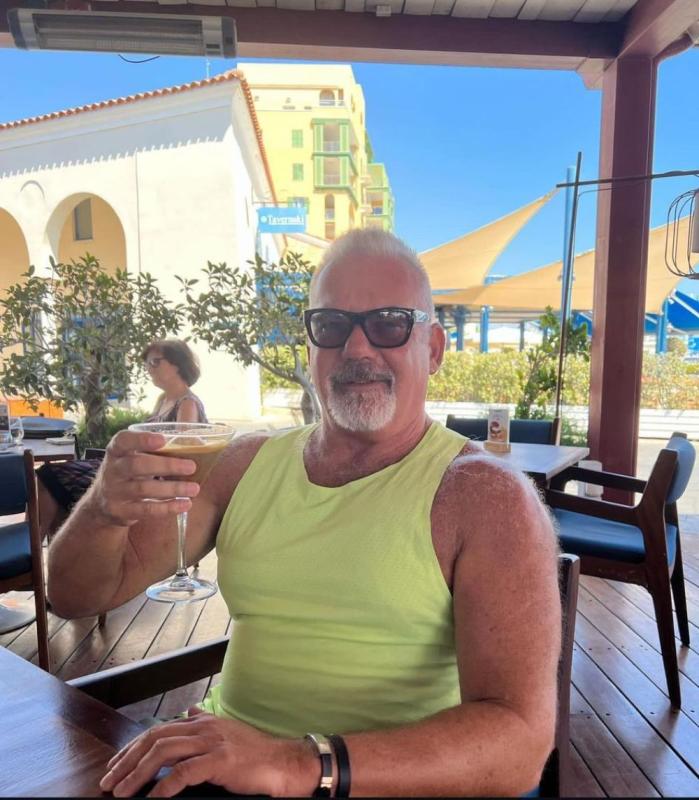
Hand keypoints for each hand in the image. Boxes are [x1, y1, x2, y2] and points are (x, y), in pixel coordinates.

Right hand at [90, 430, 199, 527]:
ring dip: (172, 489)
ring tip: (195, 488)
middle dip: (166, 465)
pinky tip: (184, 504)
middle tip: (191, 466)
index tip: (162, 439)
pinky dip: (166, 508)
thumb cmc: (131, 469)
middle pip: (136, 466)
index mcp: (117, 449)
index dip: (141, 439)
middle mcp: (112, 469)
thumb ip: (166, 433)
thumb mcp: (139, 451)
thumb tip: (191, 404)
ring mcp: (114, 491)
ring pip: (143, 490)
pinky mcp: (120, 511)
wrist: (103, 503)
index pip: (123, 440)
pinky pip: (145, 510)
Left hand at [99, 709, 317, 797]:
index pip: (159, 730)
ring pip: (163, 752)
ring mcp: (212, 742)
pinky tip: (152, 799)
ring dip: (137, 773)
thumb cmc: (254, 752)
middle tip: (109, 782)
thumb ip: (204, 722)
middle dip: (127, 760)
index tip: (115, 766)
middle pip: (155, 738)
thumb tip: (188, 711)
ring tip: (121, 792)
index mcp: (202, 722)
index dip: (133, 747)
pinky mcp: (220, 760)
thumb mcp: (226, 732)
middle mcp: (204, 727)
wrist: (283, 762)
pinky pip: (184, 772)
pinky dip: (163, 786)